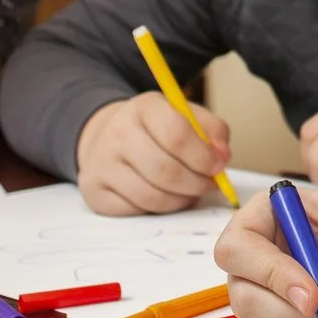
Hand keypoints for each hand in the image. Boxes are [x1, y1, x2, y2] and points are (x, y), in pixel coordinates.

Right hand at [76, 91, 233, 214]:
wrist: (108, 137)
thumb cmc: (155, 130)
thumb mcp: (184, 116)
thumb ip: (212, 130)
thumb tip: (222, 156)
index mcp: (143, 107)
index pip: (177, 135)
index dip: (204, 157)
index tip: (218, 167)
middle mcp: (117, 133)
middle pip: (166, 171)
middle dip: (196, 184)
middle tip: (208, 185)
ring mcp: (101, 164)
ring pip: (152, 196)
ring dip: (180, 200)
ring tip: (190, 191)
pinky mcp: (94, 191)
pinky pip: (136, 210)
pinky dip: (158, 210)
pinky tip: (166, 197)